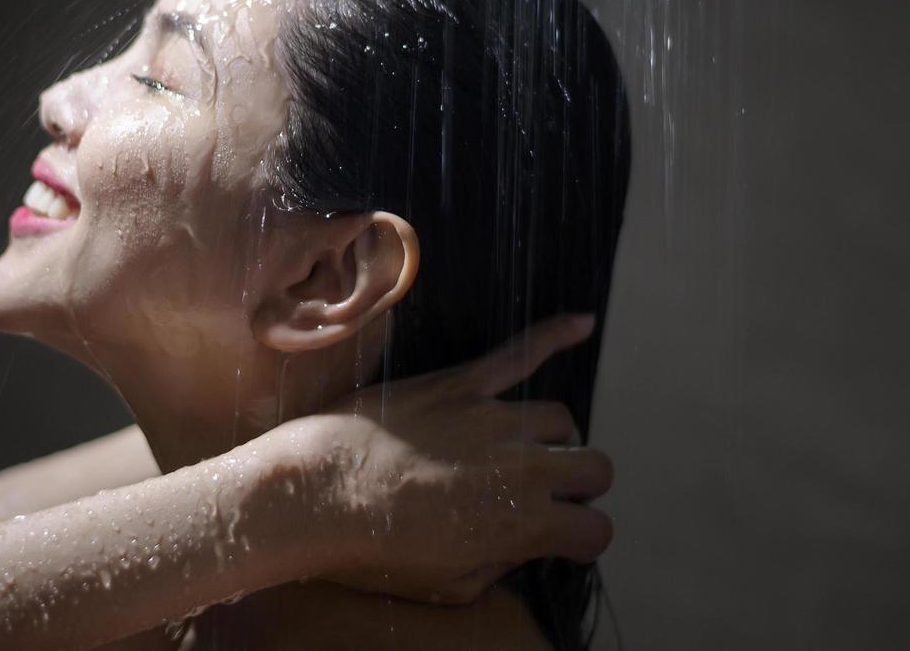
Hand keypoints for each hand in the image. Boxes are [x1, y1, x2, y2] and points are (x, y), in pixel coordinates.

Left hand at [289, 314, 613, 603]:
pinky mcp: (460, 384)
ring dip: (549, 438)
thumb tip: (523, 544)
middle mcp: (522, 464)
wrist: (314, 493)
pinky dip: (554, 335)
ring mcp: (491, 417)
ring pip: (558, 418)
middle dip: (578, 486)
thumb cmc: (373, 548)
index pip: (594, 529)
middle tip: (542, 497)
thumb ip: (501, 563)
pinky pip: (518, 352)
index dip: (578, 539)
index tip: (558, 540)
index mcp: (524, 522)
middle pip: (593, 466)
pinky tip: (581, 322)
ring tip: (518, 453)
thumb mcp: (450, 586)